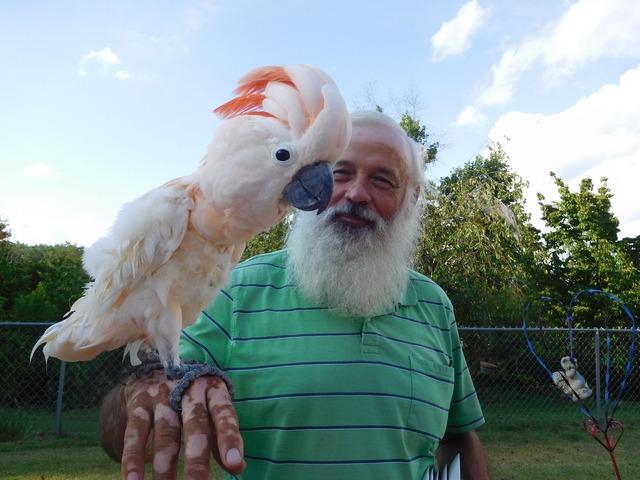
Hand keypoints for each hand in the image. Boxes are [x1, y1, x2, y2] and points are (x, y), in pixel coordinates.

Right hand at [119, 369, 245, 478]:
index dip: (229, 438)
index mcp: (212, 390)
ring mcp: (161, 397)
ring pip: (165, 434)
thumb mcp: (212, 409)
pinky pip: (135, 433)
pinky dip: (132, 458)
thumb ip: (222, 437)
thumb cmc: (194, 399)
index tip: (235, 464)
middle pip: (194, 426)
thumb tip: (238, 467)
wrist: (155, 369)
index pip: (224, 413)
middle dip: (197, 459)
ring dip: (165, 466)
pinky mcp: (138, 405)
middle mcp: (188, 390)